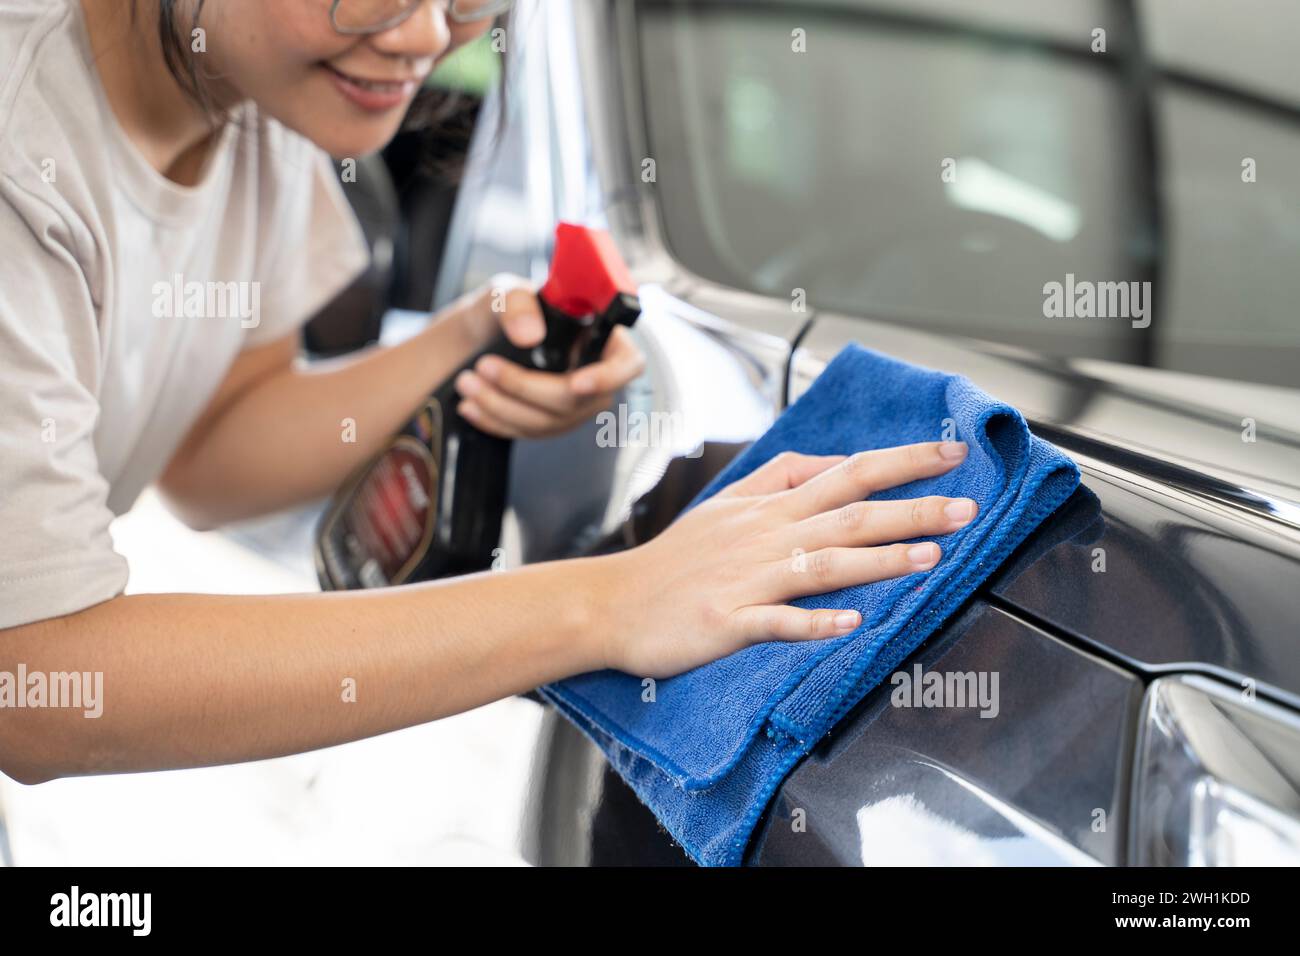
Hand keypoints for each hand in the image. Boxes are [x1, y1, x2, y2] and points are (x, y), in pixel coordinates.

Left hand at [454, 275, 645, 438]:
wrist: (481, 337)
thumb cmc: (507, 310)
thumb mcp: (507, 293)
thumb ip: (517, 304)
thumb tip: (530, 335)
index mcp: (601, 335)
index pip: (628, 363)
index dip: (608, 378)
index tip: (576, 384)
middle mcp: (595, 374)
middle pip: (576, 399)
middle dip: (524, 388)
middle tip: (484, 367)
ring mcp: (575, 404)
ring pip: (547, 421)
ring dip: (501, 405)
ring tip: (466, 382)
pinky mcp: (551, 423)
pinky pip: (528, 432)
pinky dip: (495, 421)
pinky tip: (470, 406)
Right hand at [597, 442, 977, 676]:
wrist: (613, 602)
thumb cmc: (674, 558)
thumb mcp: (726, 503)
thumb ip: (780, 477)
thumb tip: (834, 462)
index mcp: (768, 508)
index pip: (846, 472)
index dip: (901, 462)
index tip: (950, 452)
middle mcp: (765, 537)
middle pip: (847, 514)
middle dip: (911, 508)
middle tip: (965, 508)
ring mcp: (747, 580)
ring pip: (822, 563)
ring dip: (878, 560)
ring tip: (930, 558)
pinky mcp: (727, 621)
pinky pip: (776, 621)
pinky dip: (814, 622)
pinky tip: (852, 623)